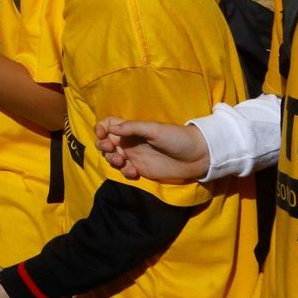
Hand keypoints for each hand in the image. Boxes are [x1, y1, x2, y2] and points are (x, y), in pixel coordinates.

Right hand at [94, 118, 210, 182]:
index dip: (101, 128)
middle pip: (106, 142)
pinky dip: (124, 172)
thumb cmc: (177, 138)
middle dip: (104, 147)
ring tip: (121, 162)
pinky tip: (134, 172)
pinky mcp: (140, 170)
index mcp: (132, 128)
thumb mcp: (155, 129)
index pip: (109, 125)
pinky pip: (124, 171)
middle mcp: (130, 141)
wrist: (197, 156)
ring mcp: (134, 156)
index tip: (102, 135)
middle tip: (112, 151)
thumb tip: (111, 129)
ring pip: (112, 158)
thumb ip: (132, 128)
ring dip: (112, 160)